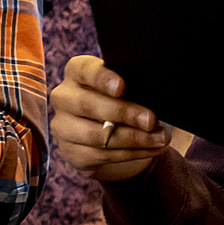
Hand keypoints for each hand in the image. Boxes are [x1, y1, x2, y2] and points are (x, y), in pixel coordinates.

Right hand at [51, 55, 169, 181]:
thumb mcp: (126, 90)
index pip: (83, 70)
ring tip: (160, 139)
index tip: (121, 86)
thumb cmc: (121, 102)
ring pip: (95, 134)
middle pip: (87, 104)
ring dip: (132, 138)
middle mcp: (64, 97)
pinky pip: (102, 155)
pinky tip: (152, 149)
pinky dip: (132, 153)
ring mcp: (63, 126)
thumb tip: (157, 99)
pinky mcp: (71, 151)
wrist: (107, 133)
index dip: (101, 78)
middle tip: (150, 120)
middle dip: (123, 113)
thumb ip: (134, 89)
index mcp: (76, 73)